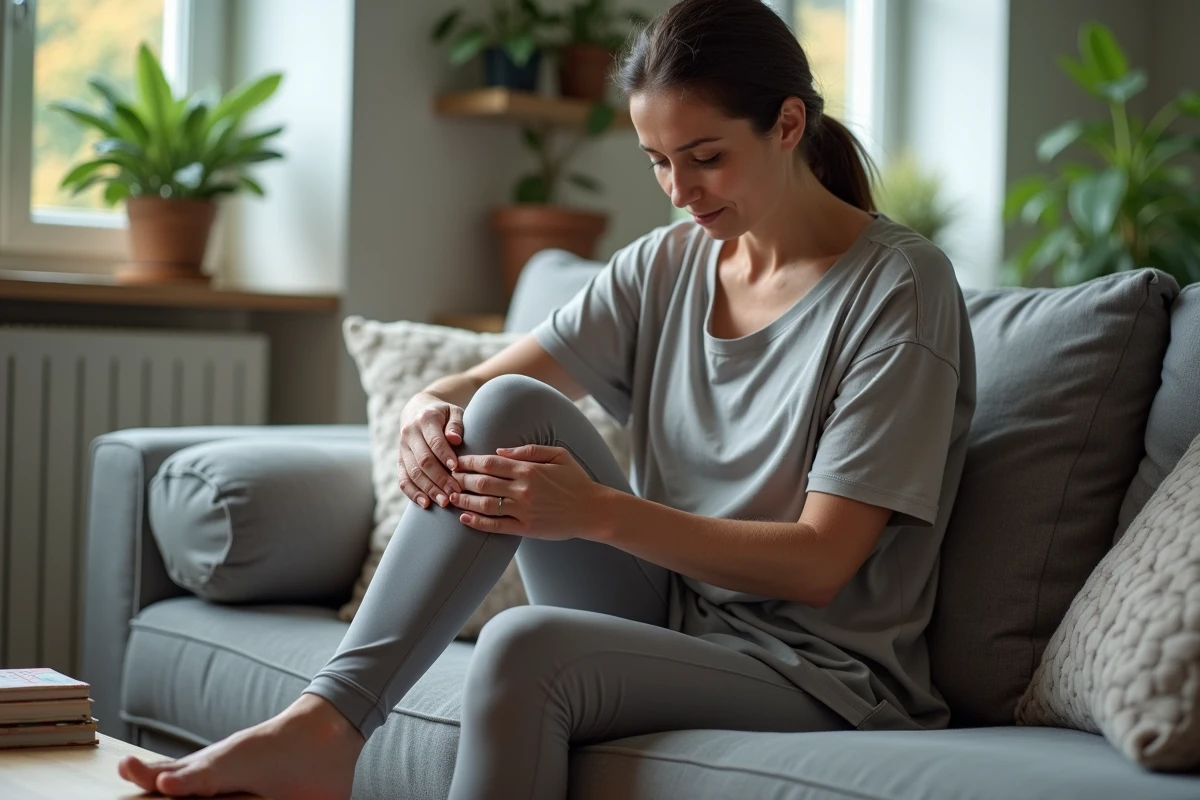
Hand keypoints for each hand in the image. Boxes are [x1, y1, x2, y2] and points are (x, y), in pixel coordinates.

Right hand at [397, 392, 464, 509]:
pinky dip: (412, 492)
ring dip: (428, 489)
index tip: (457, 468)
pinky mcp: (399, 459)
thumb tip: (455, 439)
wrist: (417, 409)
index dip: (445, 455)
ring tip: (444, 502)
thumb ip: (456, 424)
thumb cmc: (443, 413)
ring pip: (413, 472)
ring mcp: (402, 447)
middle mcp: (410, 433)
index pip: (434, 441)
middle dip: (439, 478)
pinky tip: (425, 503)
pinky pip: (402, 478)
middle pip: (423, 460)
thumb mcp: (454, 411)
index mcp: (425, 419)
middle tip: (454, 492)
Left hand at [449, 445, 603, 538]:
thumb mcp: (558, 455)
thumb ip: (528, 450)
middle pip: (482, 482)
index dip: (469, 462)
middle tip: (446, 477)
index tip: (456, 461)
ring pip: (484, 504)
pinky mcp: (526, 528)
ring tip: (450, 496)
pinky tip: (464, 518)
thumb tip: (499, 451)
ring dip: (464, 500)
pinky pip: (496, 526)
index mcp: (529, 469)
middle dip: (460, 479)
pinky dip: (477, 522)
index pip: (490, 463)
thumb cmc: (576, 480)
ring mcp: (523, 510)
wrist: (592, 510)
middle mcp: (523, 489)